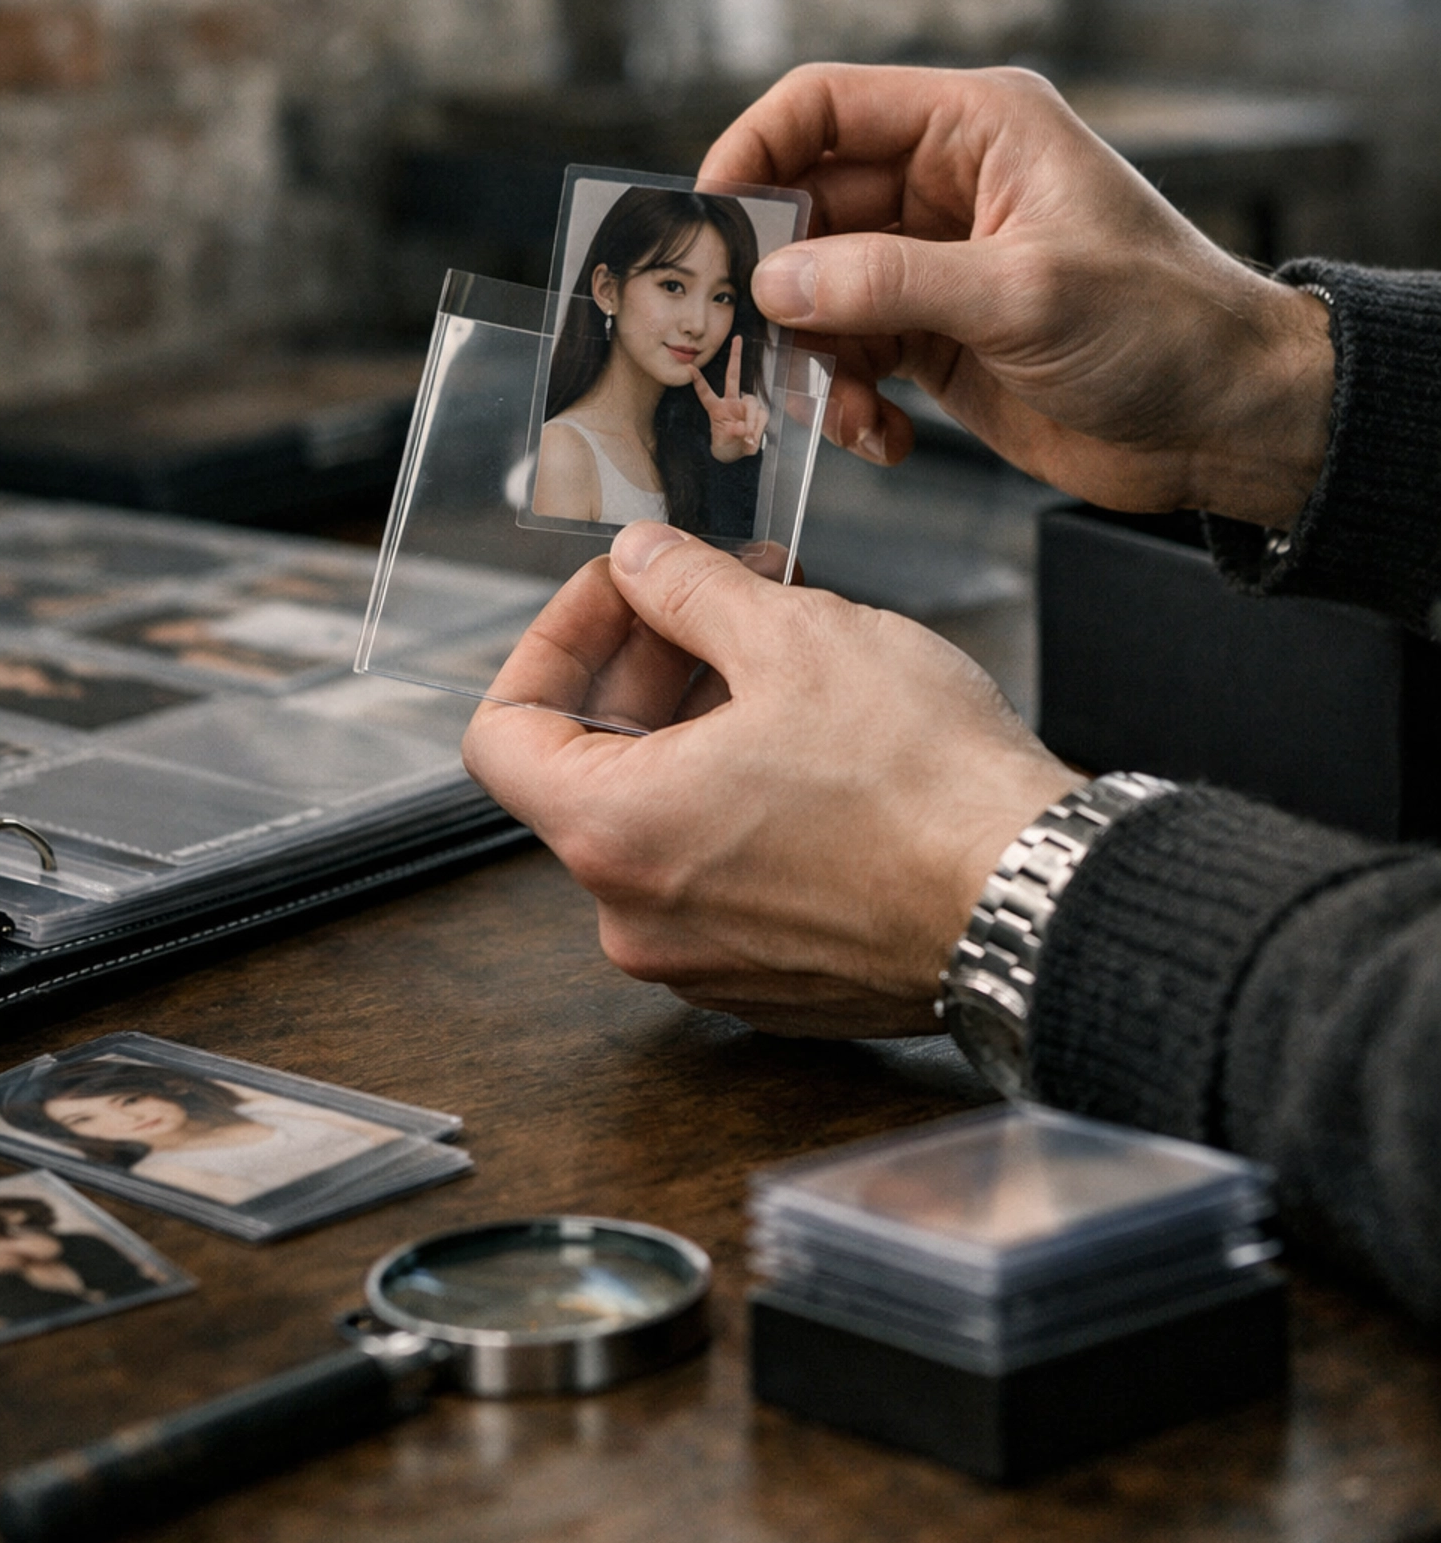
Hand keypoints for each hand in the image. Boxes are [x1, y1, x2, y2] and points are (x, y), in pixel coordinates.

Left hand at [463, 520, 1075, 1036]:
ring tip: (790, 648)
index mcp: (615, 835)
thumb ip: (689, 589)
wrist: (1037, 902)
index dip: (556, 639)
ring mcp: (707, 961)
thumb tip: (644, 562)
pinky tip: (821, 736)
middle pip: (593, 767)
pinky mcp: (775, 979)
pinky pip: (724, 870)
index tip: (621, 593)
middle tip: (725, 593)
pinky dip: (746, 794)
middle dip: (652, 663)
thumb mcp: (794, 635)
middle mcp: (639, 919)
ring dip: (704, 721)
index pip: (505, 733)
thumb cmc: (925, 787)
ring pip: (665, 816)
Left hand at [690, 335, 768, 461]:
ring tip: (748, 439)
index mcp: (716, 409)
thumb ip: (732, 435)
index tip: (689, 368)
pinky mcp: (758, 413)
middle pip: (733, 376)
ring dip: (752, 422)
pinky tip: (752, 439)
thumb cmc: (726, 447)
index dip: (698, 381)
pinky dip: (758, 428)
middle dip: (736, 356)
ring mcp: (745, 406)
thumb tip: (743, 428)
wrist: (738, 456)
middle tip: (738, 339)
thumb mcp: (724, 445)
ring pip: (752, 405)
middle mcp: (730, 402)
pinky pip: (761, 416)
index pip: (705, 393)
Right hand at [701, 62, 1334, 528]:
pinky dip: (847, 398)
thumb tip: (774, 283)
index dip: (754, 149)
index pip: (827, 106)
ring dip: (809, 353)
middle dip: (776, 277)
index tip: (708, 217)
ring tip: (835, 406)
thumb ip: (887, 283)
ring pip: (819, 291)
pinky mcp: (940, 337)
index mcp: (975, 128)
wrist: (1231, 421)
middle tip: (750, 337)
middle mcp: (948, 184)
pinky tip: (879, 436)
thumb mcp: (1021, 294)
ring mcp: (938, 264)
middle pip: (808, 207)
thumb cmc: (1164, 326)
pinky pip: (851, 354)